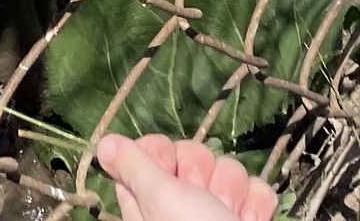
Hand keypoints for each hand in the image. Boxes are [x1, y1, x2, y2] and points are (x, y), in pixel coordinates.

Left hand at [93, 132, 277, 220]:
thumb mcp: (158, 200)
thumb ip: (132, 168)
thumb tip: (103, 145)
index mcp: (149, 200)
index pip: (151, 149)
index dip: (162, 152)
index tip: (167, 169)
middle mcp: (182, 205)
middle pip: (193, 154)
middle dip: (201, 173)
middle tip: (201, 201)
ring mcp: (218, 211)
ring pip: (227, 168)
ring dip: (231, 192)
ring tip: (228, 217)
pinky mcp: (248, 217)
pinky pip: (256, 187)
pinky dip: (256, 205)